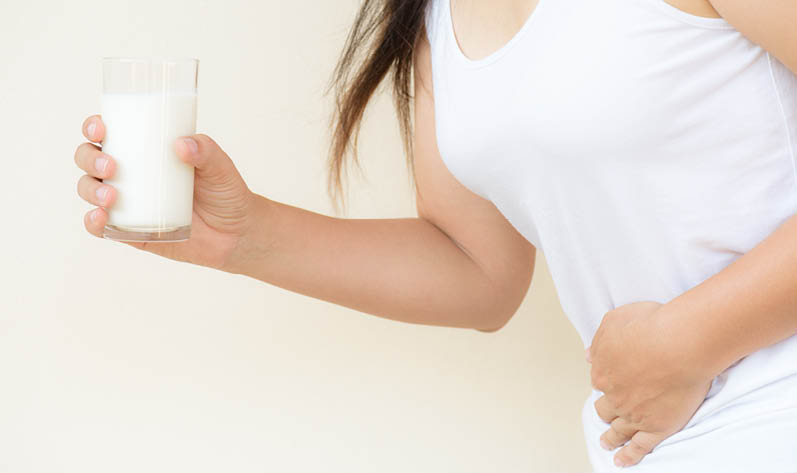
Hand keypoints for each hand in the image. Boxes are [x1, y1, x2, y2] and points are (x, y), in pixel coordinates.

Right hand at [74, 115, 259, 270]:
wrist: (237, 234)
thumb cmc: (225, 192)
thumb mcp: (221, 167)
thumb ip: (206, 151)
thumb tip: (181, 144)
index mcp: (145, 151)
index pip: (109, 133)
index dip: (94, 127)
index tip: (101, 129)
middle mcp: (129, 175)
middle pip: (89, 159)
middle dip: (90, 159)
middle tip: (111, 166)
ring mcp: (127, 203)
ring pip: (89, 191)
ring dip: (90, 190)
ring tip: (111, 197)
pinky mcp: (130, 231)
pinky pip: (101, 228)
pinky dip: (93, 223)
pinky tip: (101, 218)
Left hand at [585, 301, 712, 467]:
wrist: (680, 343)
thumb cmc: (652, 326)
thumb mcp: (614, 321)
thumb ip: (599, 341)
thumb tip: (588, 355)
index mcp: (602, 370)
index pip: (599, 380)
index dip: (607, 380)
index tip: (614, 380)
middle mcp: (614, 395)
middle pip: (604, 407)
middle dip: (605, 410)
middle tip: (606, 414)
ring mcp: (634, 414)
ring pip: (617, 430)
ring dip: (610, 437)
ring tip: (607, 443)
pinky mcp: (656, 427)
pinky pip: (638, 447)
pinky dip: (628, 456)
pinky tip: (621, 461)